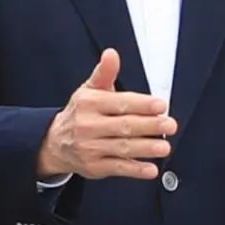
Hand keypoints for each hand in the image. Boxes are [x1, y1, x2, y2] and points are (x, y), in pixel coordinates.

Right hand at [37, 49, 177, 180]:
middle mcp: (88, 126)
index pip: (119, 103)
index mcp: (89, 103)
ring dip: (145, 148)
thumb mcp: (89, 90)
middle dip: (149, 126)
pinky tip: (151, 169)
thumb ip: (104, 73)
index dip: (141, 104)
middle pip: (124, 126)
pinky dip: (135, 170)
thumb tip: (112, 54)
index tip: (160, 105)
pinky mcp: (95, 167)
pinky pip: (118, 168)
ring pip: (122, 148)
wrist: (54, 143)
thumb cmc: (80, 113)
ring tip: (164, 146)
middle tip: (169, 125)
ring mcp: (91, 148)